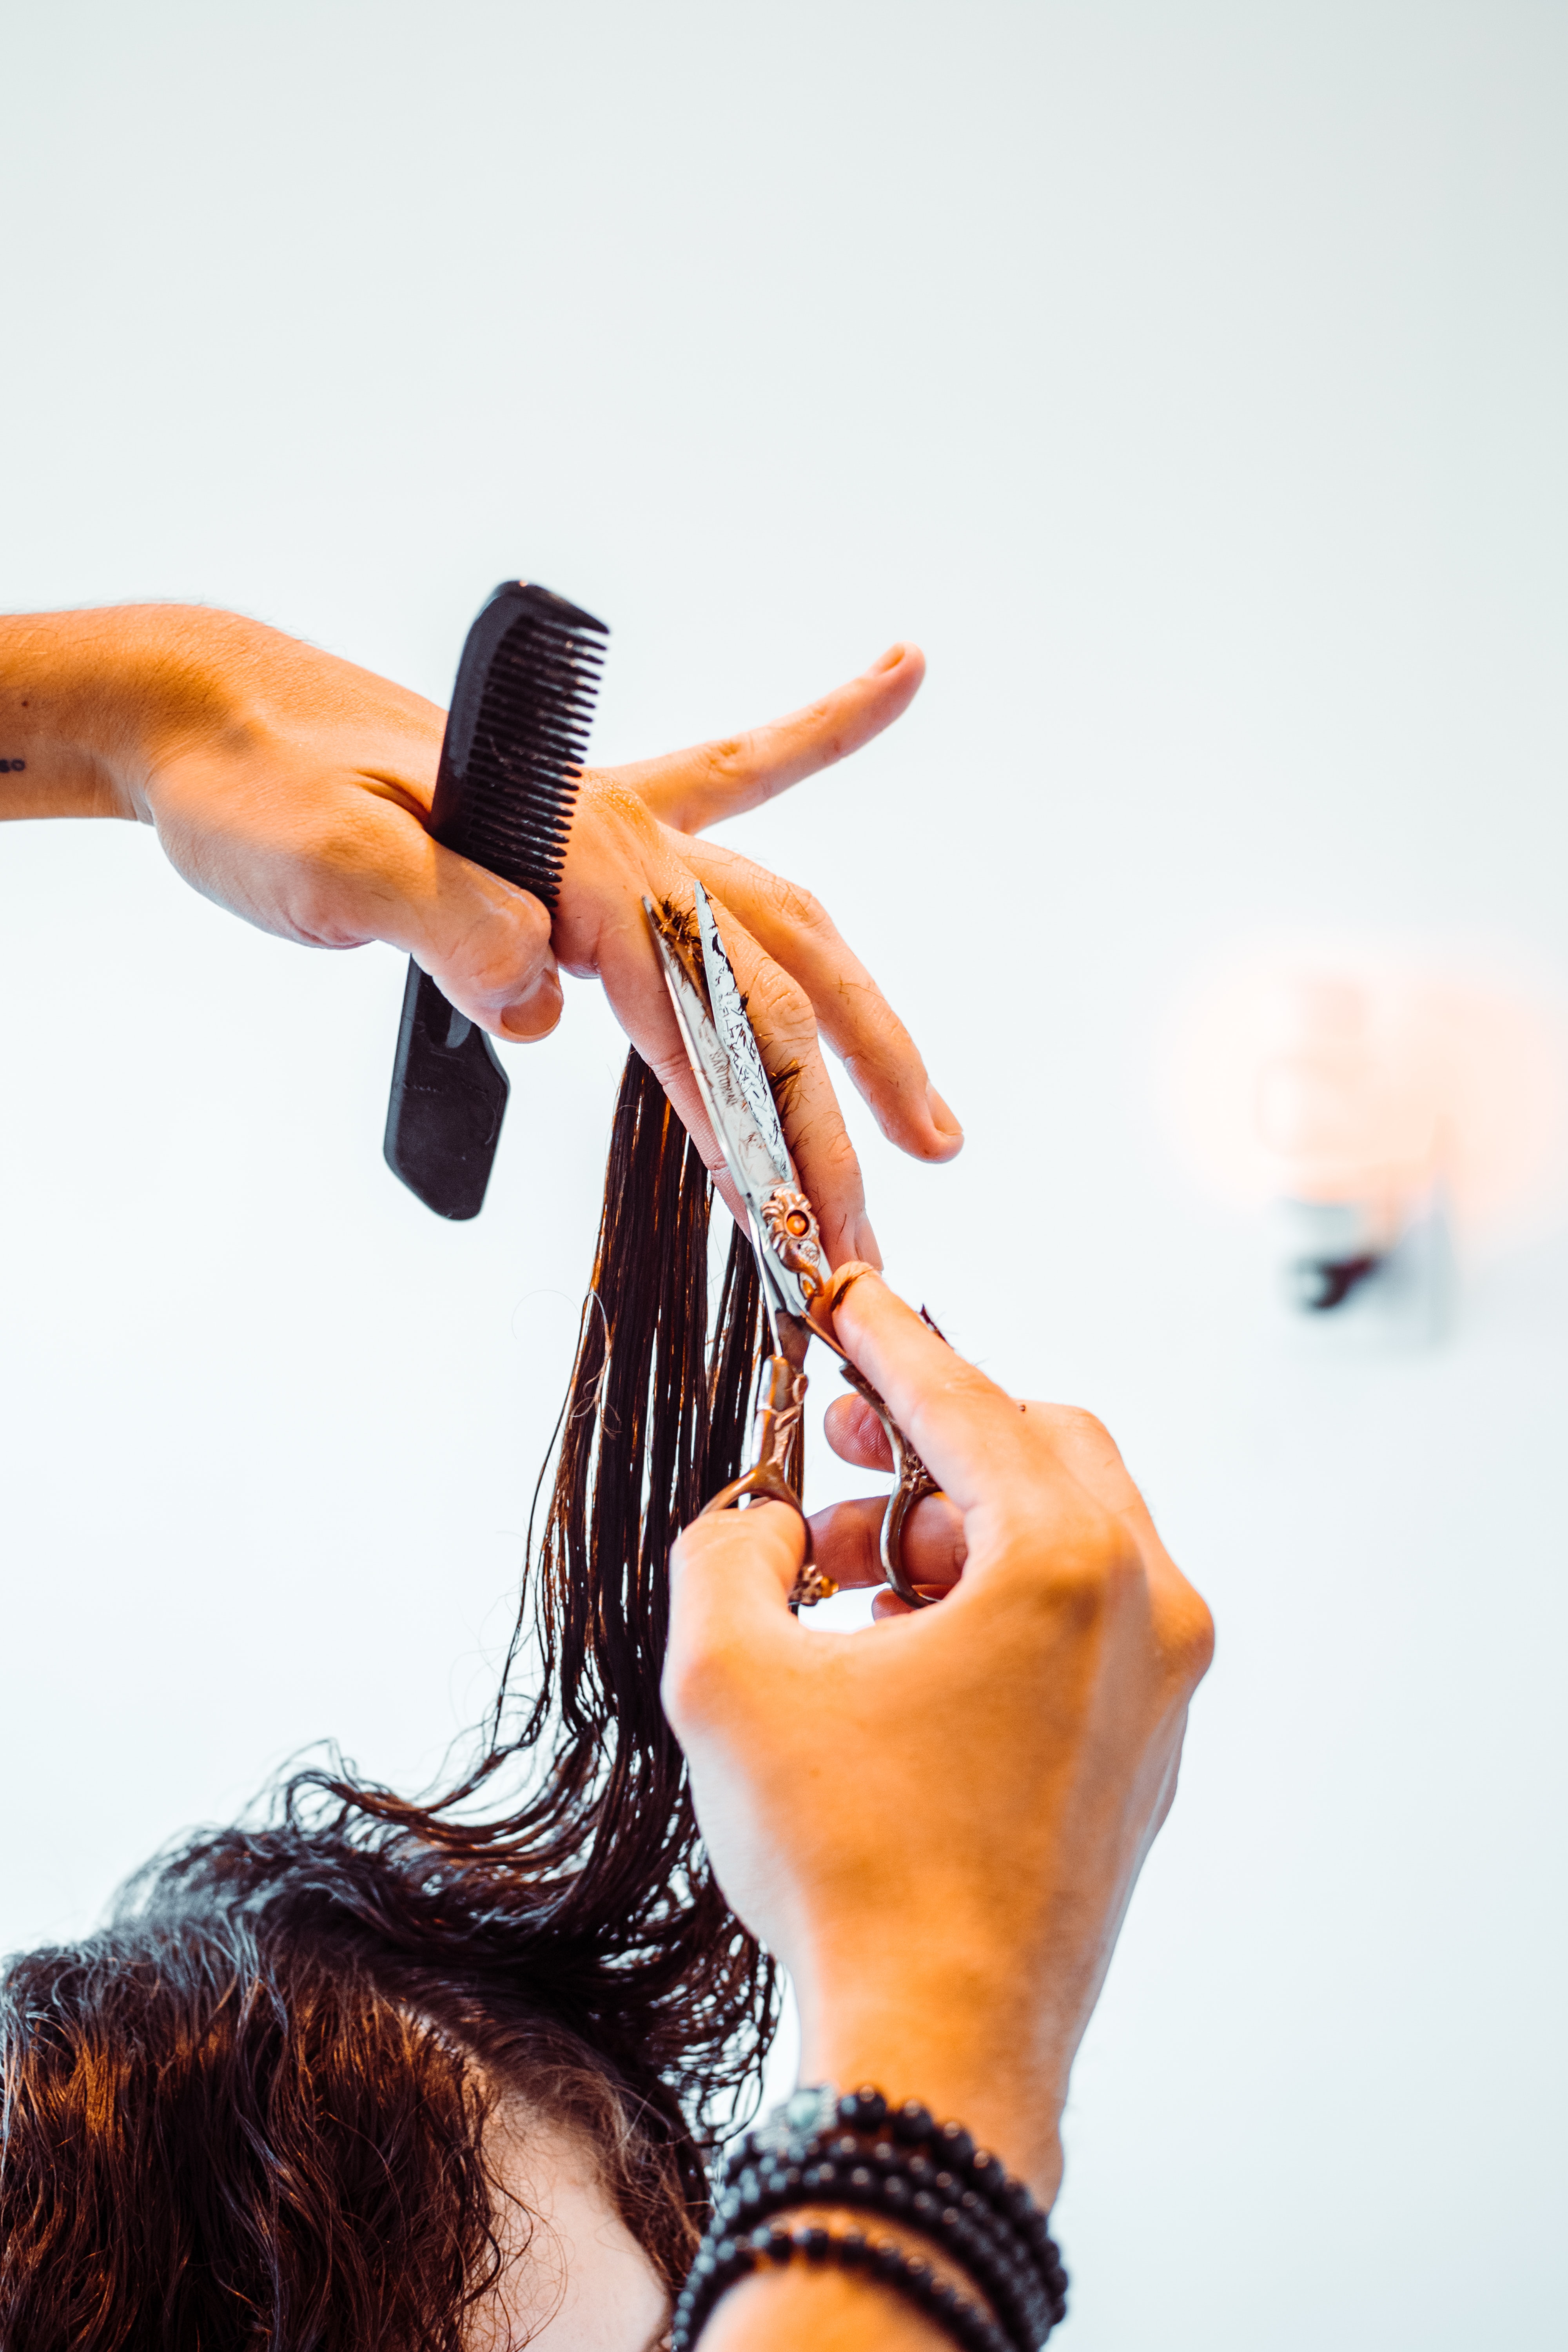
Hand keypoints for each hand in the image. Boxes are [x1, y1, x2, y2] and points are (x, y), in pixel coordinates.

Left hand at [0, 606, 959, 1263]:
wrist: (212, 714)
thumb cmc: (258, 788)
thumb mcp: (327, 865)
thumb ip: (446, 923)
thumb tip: (541, 999)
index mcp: (573, 858)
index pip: (700, 1014)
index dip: (759, 1132)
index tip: (801, 1235)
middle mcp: (619, 838)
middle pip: (773, 985)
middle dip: (838, 1115)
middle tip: (876, 1229)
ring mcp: (615, 824)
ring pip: (779, 918)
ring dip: (860, 1017)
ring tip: (927, 1112)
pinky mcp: (589, 823)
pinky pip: (734, 775)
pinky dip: (817, 736)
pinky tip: (891, 683)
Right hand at [662, 1272, 1213, 2202]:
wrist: (940, 2053)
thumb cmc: (844, 1864)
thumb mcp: (730, 1677)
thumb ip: (729, 1552)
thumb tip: (760, 1519)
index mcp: (1067, 1565)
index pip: (967, 1399)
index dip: (889, 1339)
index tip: (845, 1292)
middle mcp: (1147, 1607)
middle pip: (1040, 1447)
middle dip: (926, 1433)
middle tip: (831, 1447)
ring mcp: (1162, 1686)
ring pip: (1063, 1535)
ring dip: (950, 1527)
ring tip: (839, 1580)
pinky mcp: (1147, 1750)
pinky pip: (1079, 1621)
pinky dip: (991, 1600)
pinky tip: (895, 1650)